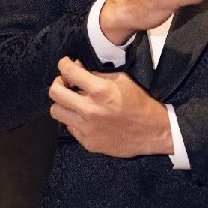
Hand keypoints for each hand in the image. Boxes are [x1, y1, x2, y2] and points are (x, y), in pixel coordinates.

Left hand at [49, 57, 172, 157]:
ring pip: (56, 111)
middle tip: (65, 83)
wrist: (152, 131)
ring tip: (73, 101)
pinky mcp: (88, 142)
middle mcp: (90, 110)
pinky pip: (69, 127)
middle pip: (54, 92)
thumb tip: (77, 67)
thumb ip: (96, 74)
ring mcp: (87, 128)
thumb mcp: (122, 80)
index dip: (63, 64)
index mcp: (100, 91)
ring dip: (63, 103)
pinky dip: (74, 119)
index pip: (68, 72)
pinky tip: (86, 117)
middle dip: (58, 83)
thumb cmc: (139, 103)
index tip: (65, 64)